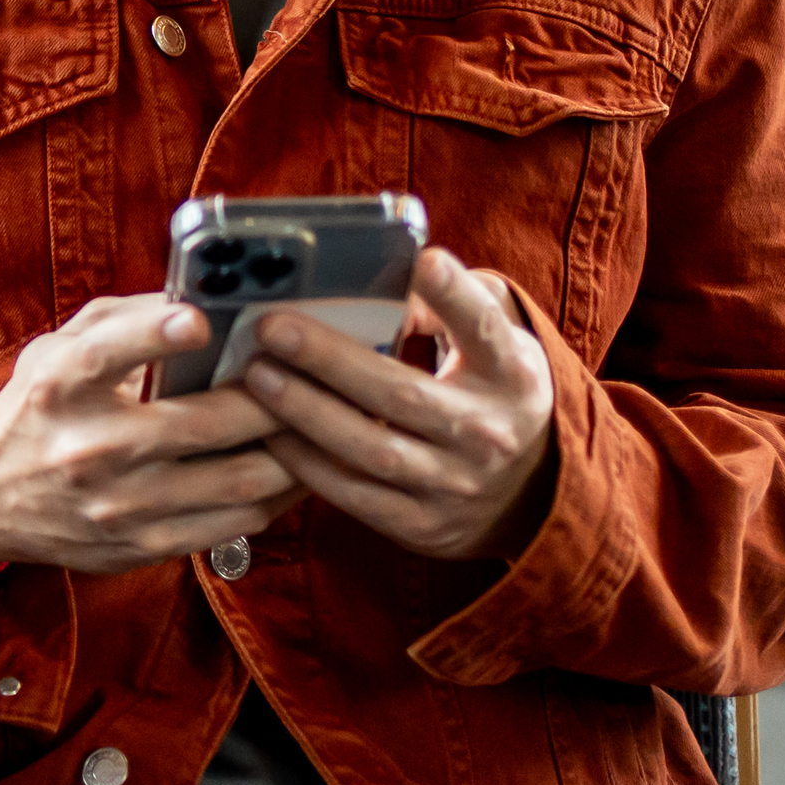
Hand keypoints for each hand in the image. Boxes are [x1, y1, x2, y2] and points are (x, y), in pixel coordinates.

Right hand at [0, 293, 306, 577]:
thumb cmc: (41, 405)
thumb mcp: (61, 347)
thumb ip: (126, 319)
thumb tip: (205, 295)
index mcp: (62, 386)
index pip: (106, 356)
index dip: (155, 335)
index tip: (200, 318)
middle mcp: (89, 448)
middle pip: (203, 425)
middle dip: (271, 396)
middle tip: (308, 372)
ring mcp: (119, 506)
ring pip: (237, 481)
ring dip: (289, 449)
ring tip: (315, 421)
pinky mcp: (143, 546)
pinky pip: (234, 523)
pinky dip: (275, 494)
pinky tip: (291, 468)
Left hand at [234, 250, 557, 560]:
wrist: (526, 494)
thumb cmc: (489, 391)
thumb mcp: (493, 342)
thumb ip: (451, 304)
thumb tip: (388, 280)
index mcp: (511, 373)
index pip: (484, 328)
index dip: (454, 296)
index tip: (422, 261)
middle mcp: (489, 431)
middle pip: (404, 393)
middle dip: (329, 359)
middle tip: (271, 328)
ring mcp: (455, 484)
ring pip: (373, 450)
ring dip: (306, 412)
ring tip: (257, 376)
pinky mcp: (422, 524)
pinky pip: (355, 495)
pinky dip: (308, 464)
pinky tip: (269, 431)